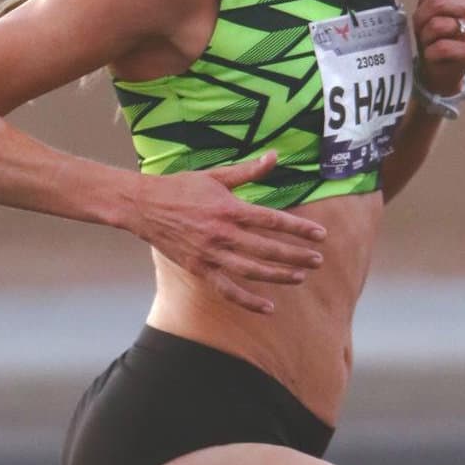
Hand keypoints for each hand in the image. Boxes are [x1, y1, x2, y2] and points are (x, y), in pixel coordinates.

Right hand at [128, 150, 325, 314]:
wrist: (143, 206)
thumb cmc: (181, 187)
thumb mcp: (216, 175)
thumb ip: (248, 171)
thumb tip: (274, 156)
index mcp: (229, 208)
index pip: (273, 220)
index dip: (299, 229)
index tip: (320, 235)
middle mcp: (223, 233)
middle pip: (267, 248)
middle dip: (296, 255)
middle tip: (319, 260)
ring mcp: (210, 254)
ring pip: (252, 271)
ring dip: (279, 276)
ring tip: (301, 277)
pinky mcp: (199, 269)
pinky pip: (228, 289)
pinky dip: (248, 301)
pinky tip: (269, 308)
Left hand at [408, 0, 464, 95]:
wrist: (439, 65)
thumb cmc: (435, 29)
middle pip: (438, 3)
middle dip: (422, 17)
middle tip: (423, 29)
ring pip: (439, 26)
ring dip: (426, 37)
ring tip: (431, 42)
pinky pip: (444, 47)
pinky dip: (432, 53)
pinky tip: (435, 55)